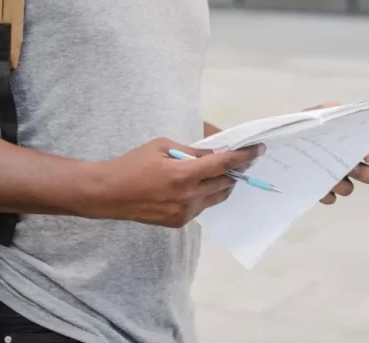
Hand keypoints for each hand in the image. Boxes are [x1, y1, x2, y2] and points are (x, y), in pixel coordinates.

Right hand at [92, 138, 264, 227]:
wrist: (110, 194)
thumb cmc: (133, 164)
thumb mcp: (161, 147)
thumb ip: (190, 152)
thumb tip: (214, 154)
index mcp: (183, 175)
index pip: (223, 165)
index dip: (243, 157)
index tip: (258, 150)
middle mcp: (188, 197)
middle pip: (225, 183)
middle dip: (236, 170)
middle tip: (241, 160)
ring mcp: (185, 212)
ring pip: (217, 197)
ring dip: (223, 183)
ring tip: (219, 171)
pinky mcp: (180, 222)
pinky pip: (202, 206)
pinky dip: (206, 194)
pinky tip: (196, 184)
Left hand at [302, 101, 368, 204]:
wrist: (275, 144)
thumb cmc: (299, 129)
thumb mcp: (311, 116)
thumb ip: (324, 111)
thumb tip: (334, 106)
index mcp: (349, 143)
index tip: (368, 155)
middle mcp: (346, 162)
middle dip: (363, 173)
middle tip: (350, 168)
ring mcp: (334, 178)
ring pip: (350, 188)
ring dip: (343, 184)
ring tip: (331, 177)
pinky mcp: (320, 190)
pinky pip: (330, 198)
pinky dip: (327, 194)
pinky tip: (320, 187)